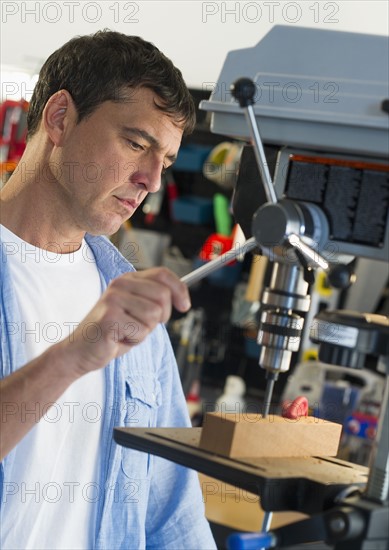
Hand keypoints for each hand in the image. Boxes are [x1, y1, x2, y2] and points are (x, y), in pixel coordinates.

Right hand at [62, 267, 190, 375]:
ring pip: (154, 315)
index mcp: (128, 279)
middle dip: (161, 316)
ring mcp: (113, 299)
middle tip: (143, 325)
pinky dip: (135, 340)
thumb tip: (182, 298)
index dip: (180, 289)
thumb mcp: (137, 311)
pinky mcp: (109, 317)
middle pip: (163, 296)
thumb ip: (154, 301)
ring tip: (127, 331)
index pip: (163, 274)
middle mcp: (120, 284)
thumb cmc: (113, 333)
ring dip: (145, 330)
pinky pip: (141, 330)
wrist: (81, 350)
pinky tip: (119, 338)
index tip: (185, 305)